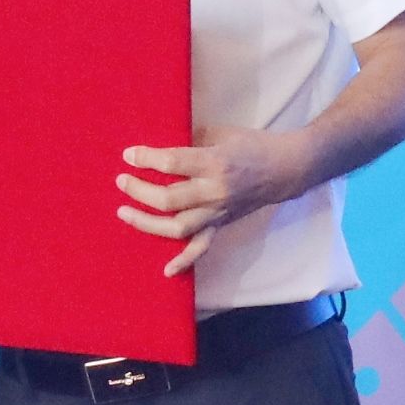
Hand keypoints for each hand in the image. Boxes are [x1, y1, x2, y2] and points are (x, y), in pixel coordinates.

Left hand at [115, 129, 298, 276]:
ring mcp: (218, 212)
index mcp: (215, 163)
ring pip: (178, 227)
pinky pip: (201, 248)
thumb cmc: (250, 145)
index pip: (172, 163)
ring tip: (124, 212)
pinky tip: (166, 270)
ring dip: (147, 223)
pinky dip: (184, 262)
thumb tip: (158, 150)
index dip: (146, 158)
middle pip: (169, 198)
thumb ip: (189, 142)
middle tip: (121, 180)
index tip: (128, 155)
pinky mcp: (221, 225)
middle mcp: (215, 191)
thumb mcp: (220, 134)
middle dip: (139, 190)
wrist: (283, 169)